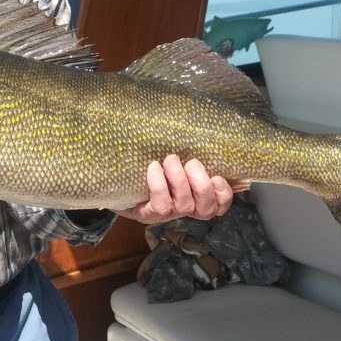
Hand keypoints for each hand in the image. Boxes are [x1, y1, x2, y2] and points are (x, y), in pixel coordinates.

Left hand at [117, 155, 248, 224]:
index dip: (223, 194)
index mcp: (197, 195)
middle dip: (202, 185)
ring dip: (180, 181)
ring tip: (171, 159)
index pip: (220, 204)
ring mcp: (167, 214)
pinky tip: (153, 168)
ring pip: (184, 207)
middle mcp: (186, 208)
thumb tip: (204, 125)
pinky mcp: (147, 215)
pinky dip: (159, 186)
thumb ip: (189, 147)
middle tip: (192, 163)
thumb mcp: (173, 154)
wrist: (117, 178)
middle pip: (206, 209)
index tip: (218, 176)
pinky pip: (160, 206)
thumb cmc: (150, 161)